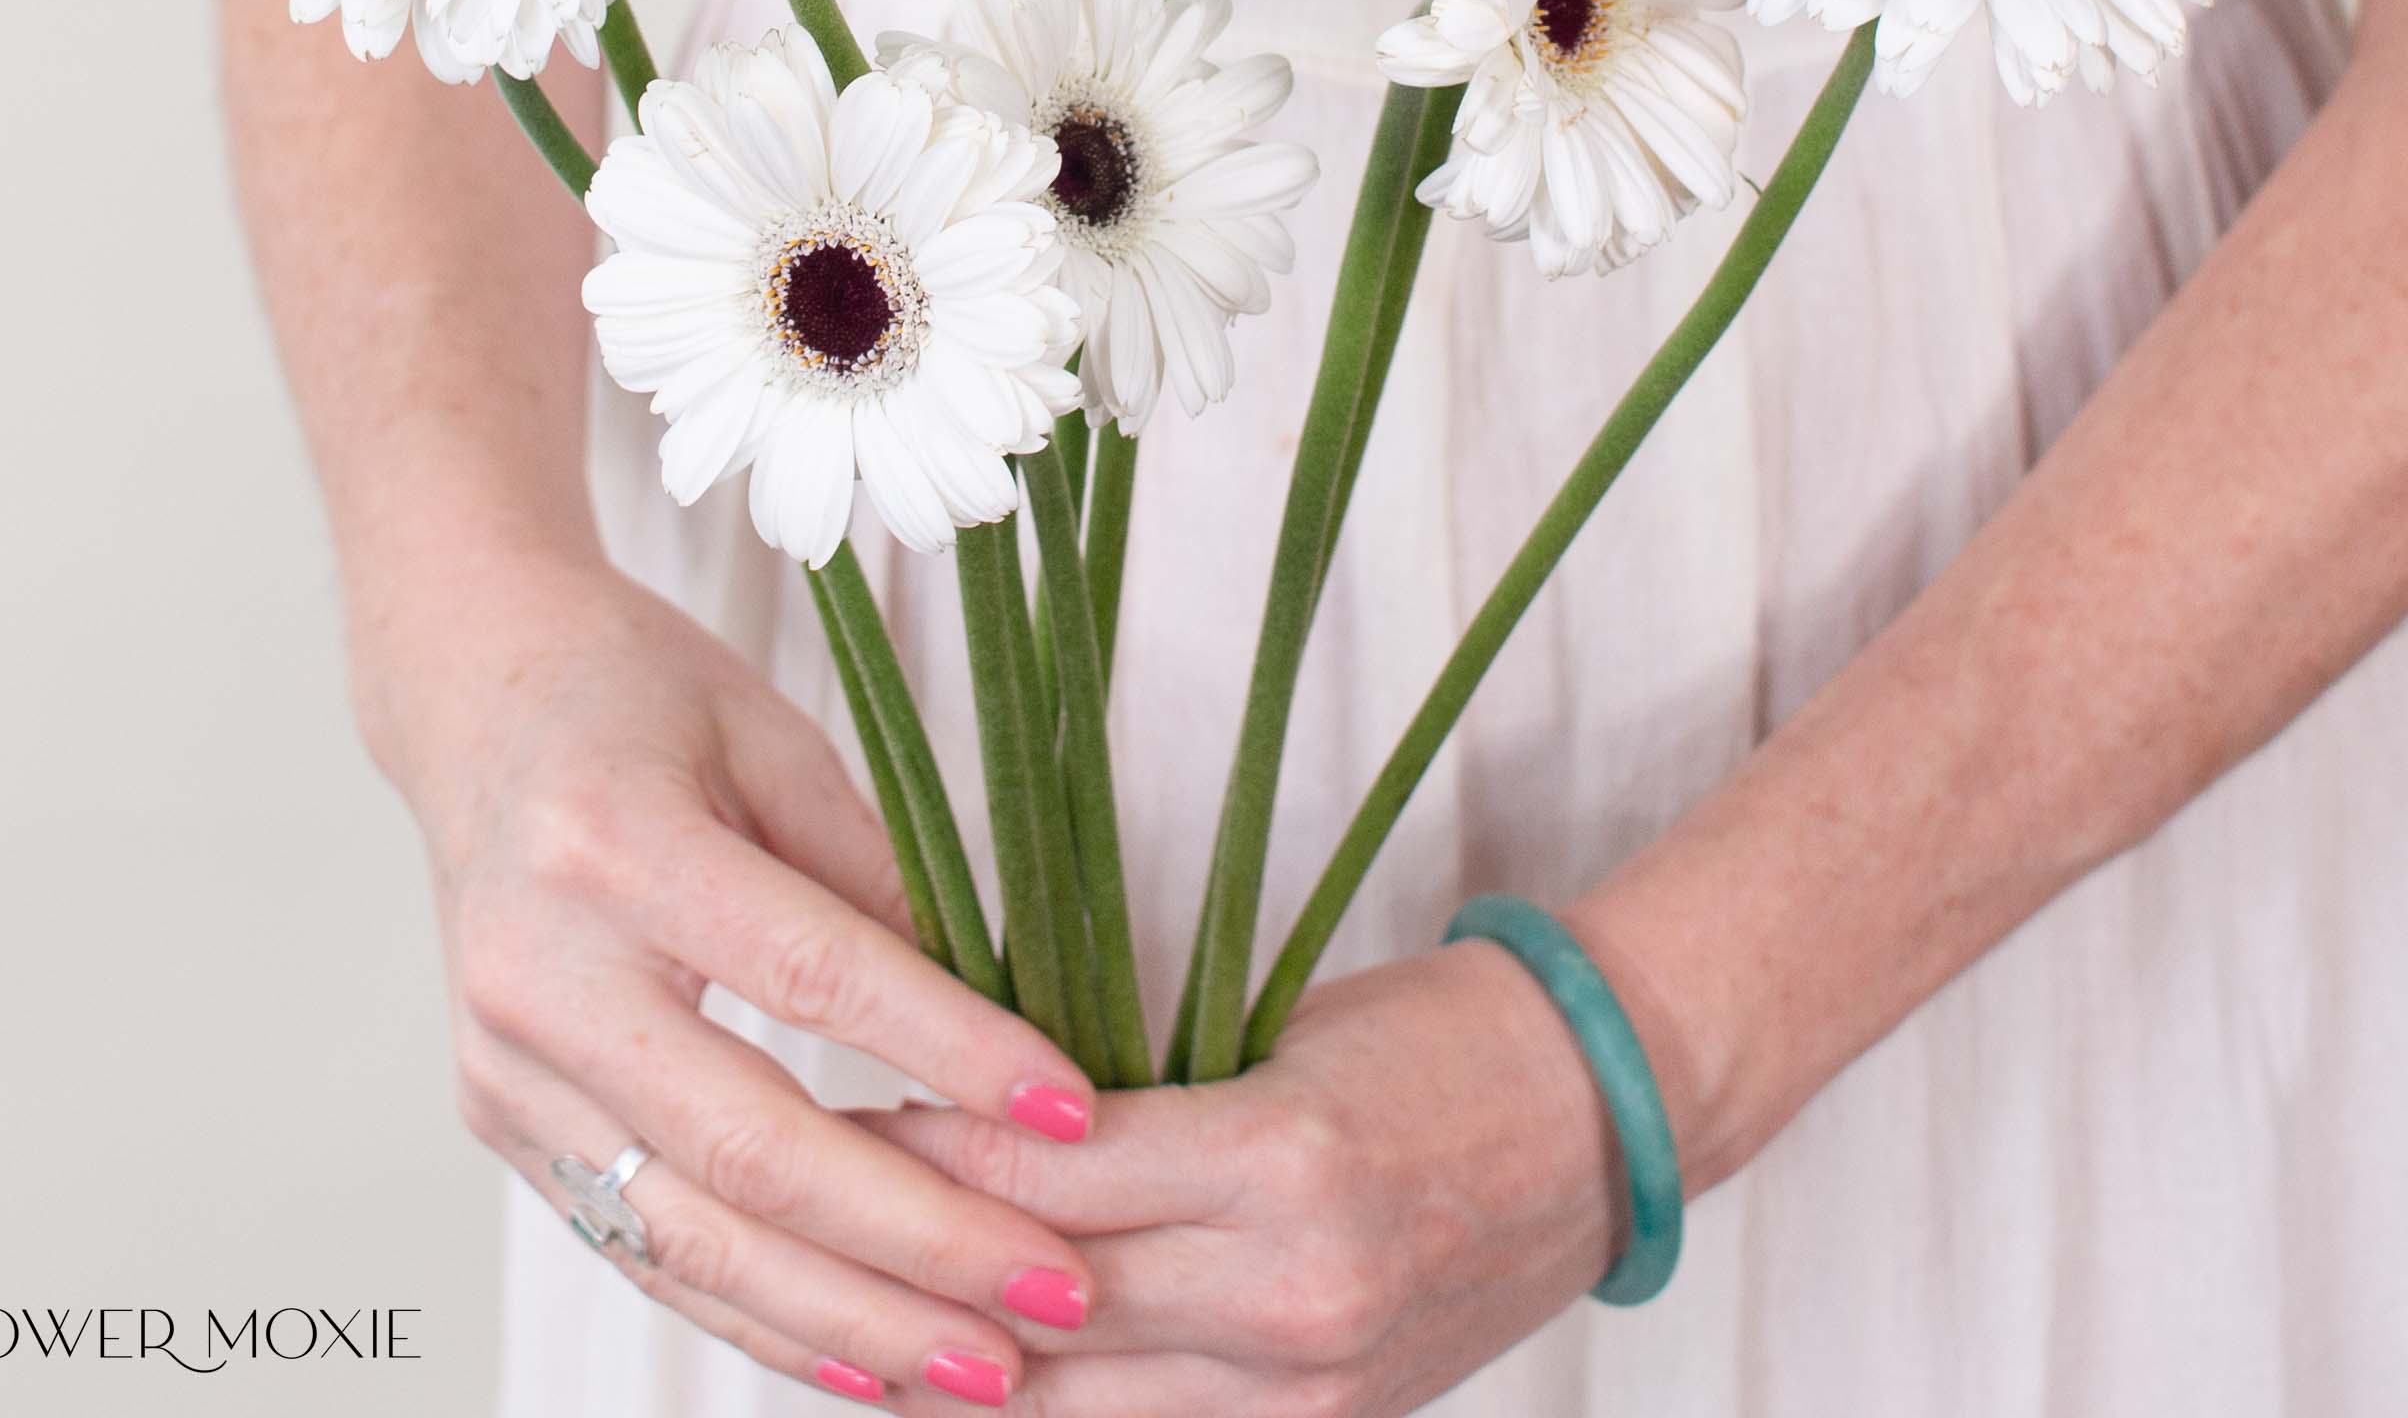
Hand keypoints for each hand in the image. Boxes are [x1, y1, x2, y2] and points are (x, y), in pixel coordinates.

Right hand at [366, 550, 1101, 1406]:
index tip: (1071, 1111)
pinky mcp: (505, 1122)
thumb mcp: (771, 739)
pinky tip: (868, 1358)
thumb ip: (874, 875)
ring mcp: (507, 1067)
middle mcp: (541, 975)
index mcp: (612, 845)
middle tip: (1056, 1291)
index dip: (949, 1054)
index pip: (811, 974)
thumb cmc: (637, 694)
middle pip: (749, 1149)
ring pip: (692, 1238)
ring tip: (986, 1365)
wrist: (472, 694)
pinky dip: (761, 1315)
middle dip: (915, 1239)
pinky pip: (646, 1245)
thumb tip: (1007, 1008)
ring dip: (851, 1317)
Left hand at [864, 942, 1621, 1415]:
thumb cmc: (1437, 1036)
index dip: (932, 1150)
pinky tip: (977, 1380)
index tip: (850, 1109)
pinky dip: (1058, 1414)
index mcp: (1283, 1161)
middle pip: (1046, 1311)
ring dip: (959, 1372)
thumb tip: (985, 1124)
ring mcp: (1314, 1390)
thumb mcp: (1279, 1033)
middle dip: (916, 1266)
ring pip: (1079, 1413)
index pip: (1052, 1179)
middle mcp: (1294, 1297)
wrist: (1601, 1115)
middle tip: (812, 1212)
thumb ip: (1142, 1102)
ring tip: (853, 1319)